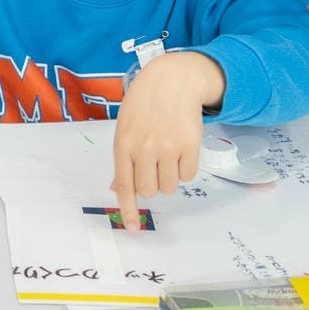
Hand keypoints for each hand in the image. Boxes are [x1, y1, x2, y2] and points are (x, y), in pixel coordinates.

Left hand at [110, 53, 224, 229]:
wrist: (172, 80)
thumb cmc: (144, 106)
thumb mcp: (125, 128)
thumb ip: (123, 160)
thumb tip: (118, 190)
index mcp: (123, 145)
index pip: (125, 186)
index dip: (128, 210)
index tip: (132, 229)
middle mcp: (145, 148)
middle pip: (150, 190)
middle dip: (153, 184)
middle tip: (155, 166)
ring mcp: (168, 147)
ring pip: (170, 185)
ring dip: (170, 176)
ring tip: (168, 154)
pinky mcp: (190, 145)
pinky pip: (189, 175)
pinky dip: (185, 169)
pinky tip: (181, 149)